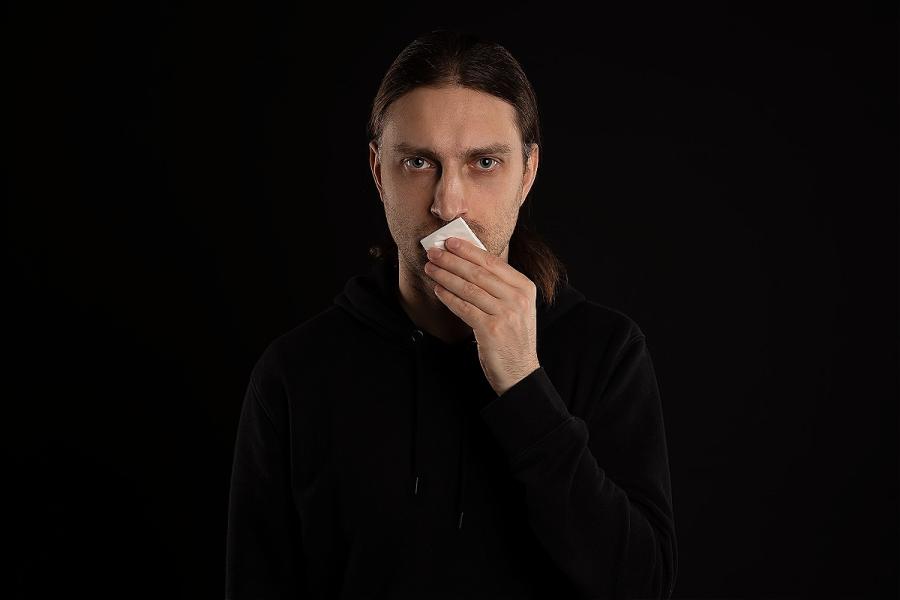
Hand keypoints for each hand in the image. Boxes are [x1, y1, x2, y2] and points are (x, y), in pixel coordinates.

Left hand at [424, 236, 540, 395]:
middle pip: (478, 273)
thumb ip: (498, 286)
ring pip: (469, 288)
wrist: (520, 371)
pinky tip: (438, 290)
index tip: (450, 241)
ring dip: (446, 276)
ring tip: (431, 268)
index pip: (493, 262)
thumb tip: (467, 262)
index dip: (469, 250)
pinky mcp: (491, 330)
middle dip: (452, 260)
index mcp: (524, 287)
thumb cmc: (512, 336)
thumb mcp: (514, 306)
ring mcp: (506, 314)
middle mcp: (517, 298)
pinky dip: (449, 298)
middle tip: (433, 252)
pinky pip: (465, 308)